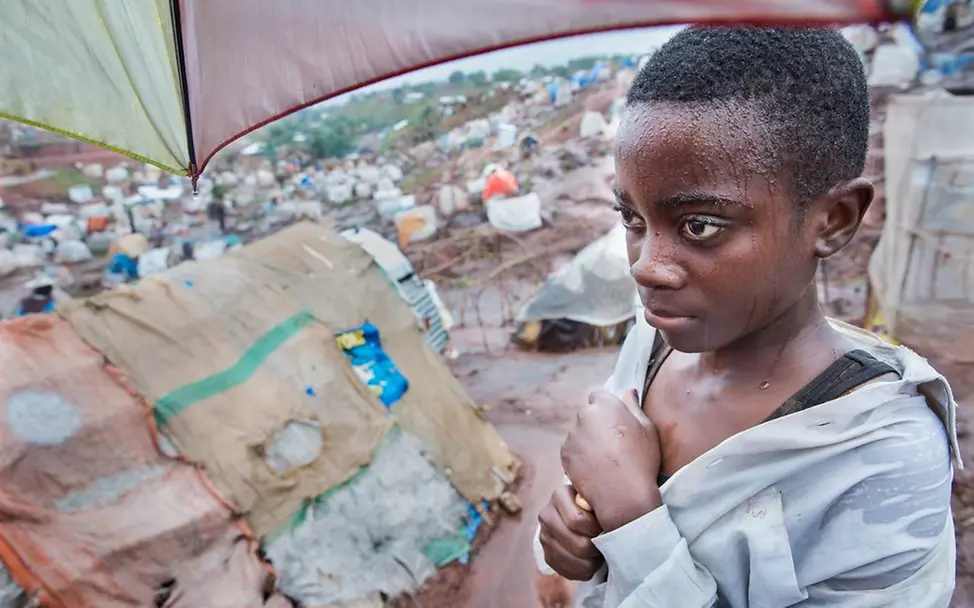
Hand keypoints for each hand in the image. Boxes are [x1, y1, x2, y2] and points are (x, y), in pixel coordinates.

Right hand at [538, 485, 603, 580]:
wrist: (585, 519)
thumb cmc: (596, 508)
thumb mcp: (598, 499)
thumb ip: (600, 504)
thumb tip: (607, 516)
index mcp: (560, 495)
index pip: (577, 520)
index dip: (596, 529)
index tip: (604, 526)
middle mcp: (547, 514)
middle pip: (578, 545)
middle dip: (595, 549)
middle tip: (604, 544)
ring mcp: (544, 535)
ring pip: (572, 561)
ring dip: (590, 563)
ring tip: (598, 554)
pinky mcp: (547, 554)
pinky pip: (564, 570)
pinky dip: (581, 572)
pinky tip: (589, 563)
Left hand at [561, 389, 661, 531]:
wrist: (623, 495)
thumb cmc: (641, 460)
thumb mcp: (648, 429)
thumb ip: (634, 406)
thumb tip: (627, 392)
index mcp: (605, 405)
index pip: (598, 396)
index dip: (607, 408)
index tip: (615, 421)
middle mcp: (584, 416)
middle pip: (587, 414)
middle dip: (596, 423)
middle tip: (612, 443)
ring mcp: (572, 435)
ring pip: (579, 432)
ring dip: (587, 439)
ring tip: (605, 459)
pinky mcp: (565, 454)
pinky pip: (572, 449)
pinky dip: (580, 455)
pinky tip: (595, 468)